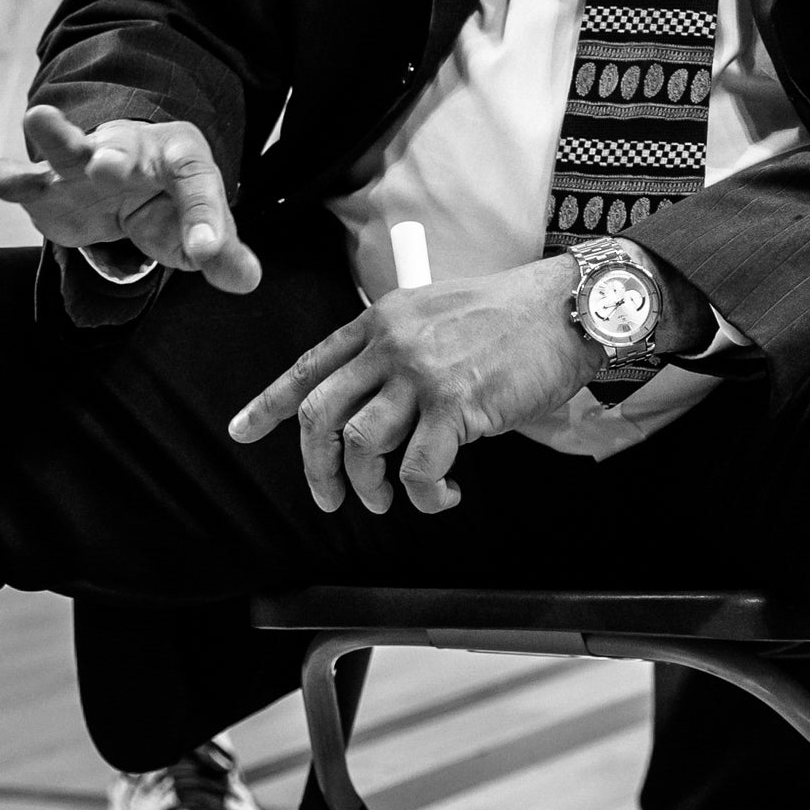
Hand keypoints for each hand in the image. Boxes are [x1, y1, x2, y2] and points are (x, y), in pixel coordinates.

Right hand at [0, 105, 261, 291]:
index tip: (207, 252)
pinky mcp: (45, 189)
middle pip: (122, 150)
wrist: (131, 177)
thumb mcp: (200, 228)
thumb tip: (247, 281)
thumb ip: (222, 251)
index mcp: (178, 160)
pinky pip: (12, 181)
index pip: (197, 185)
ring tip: (36, 117)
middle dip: (114, 158)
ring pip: (66, 149)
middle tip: (109, 166)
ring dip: (53, 136)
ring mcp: (82, 166)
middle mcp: (129, 152)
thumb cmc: (170, 203)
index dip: (203, 218)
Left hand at [228, 256, 591, 515]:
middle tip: (330, 497)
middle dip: (316, 468)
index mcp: (380, 319)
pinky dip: (427, 495)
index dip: (268, 404)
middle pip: (320, 415)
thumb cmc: (509, 317)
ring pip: (362, 445)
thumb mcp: (436, 313)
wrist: (567, 309)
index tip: (243, 430)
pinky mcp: (457, 405)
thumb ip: (396, 350)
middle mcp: (391, 343)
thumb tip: (371, 410)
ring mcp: (422, 373)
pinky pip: (420, 470)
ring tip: (391, 500)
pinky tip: (445, 493)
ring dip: (368, 487)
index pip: (309, 366)